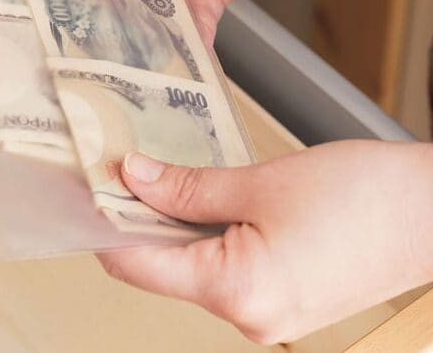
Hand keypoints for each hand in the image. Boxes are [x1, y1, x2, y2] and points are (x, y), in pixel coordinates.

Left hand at [97, 141, 432, 343]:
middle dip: (140, 218)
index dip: (107, 224)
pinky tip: (202, 199)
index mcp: (235, 290)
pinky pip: (225, 268)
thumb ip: (188, 186)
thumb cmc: (363, 197)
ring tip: (161, 177)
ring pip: (194, 265)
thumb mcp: (261, 181)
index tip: (88, 189)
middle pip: (164, 266)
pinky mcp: (282, 298)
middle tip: (123, 170)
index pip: (138, 264)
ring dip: (175, 224)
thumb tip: (134, 177)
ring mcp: (266, 312)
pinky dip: (207, 235)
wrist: (431, 211)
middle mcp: (247, 315)